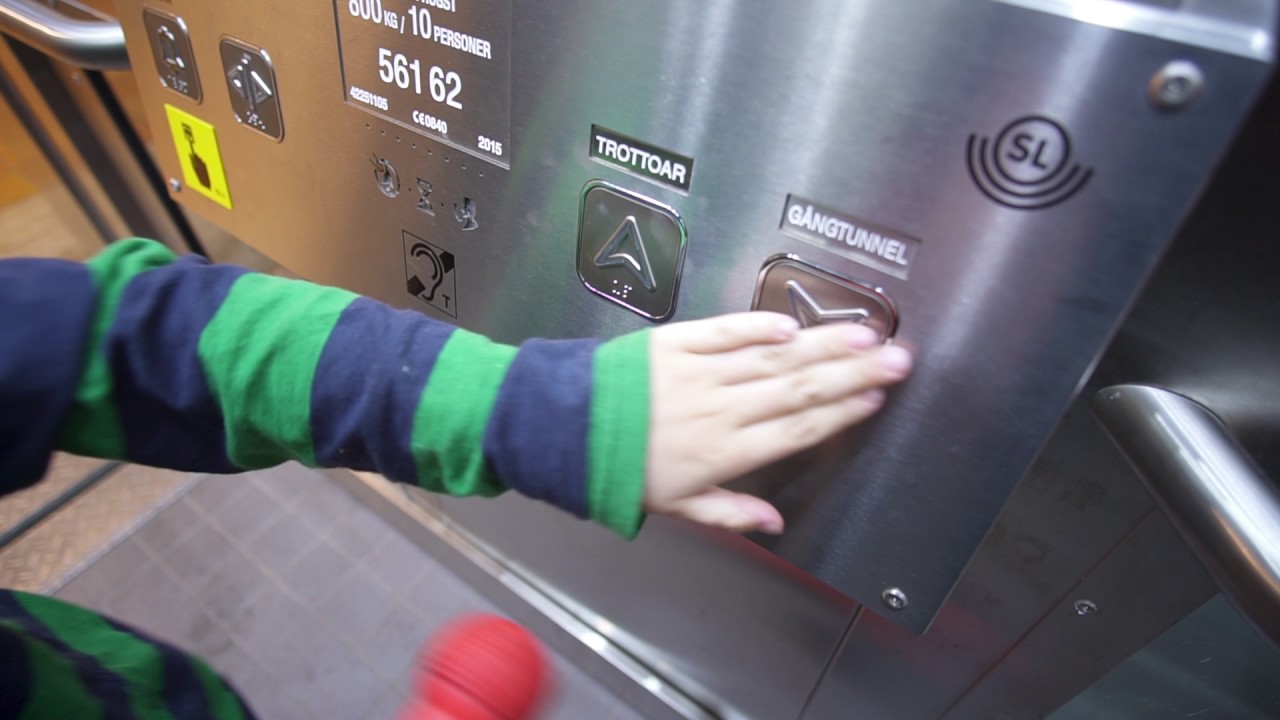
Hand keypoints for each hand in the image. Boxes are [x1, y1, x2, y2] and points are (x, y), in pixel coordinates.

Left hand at [644, 312, 911, 534]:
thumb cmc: (620, 471)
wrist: (564, 430)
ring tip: (863, 335)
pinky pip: (725, 331)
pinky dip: (758, 325)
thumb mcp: (676, 508)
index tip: (876, 399)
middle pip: (799, 388)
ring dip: (821, 345)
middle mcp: (721, 408)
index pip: (797, 430)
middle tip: (898, 358)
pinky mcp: (675, 342)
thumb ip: (730, 513)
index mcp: (725, 451)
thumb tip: (777, 522)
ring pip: (772, 358)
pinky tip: (791, 323)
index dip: (841, 414)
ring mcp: (699, 371)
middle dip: (853, 374)